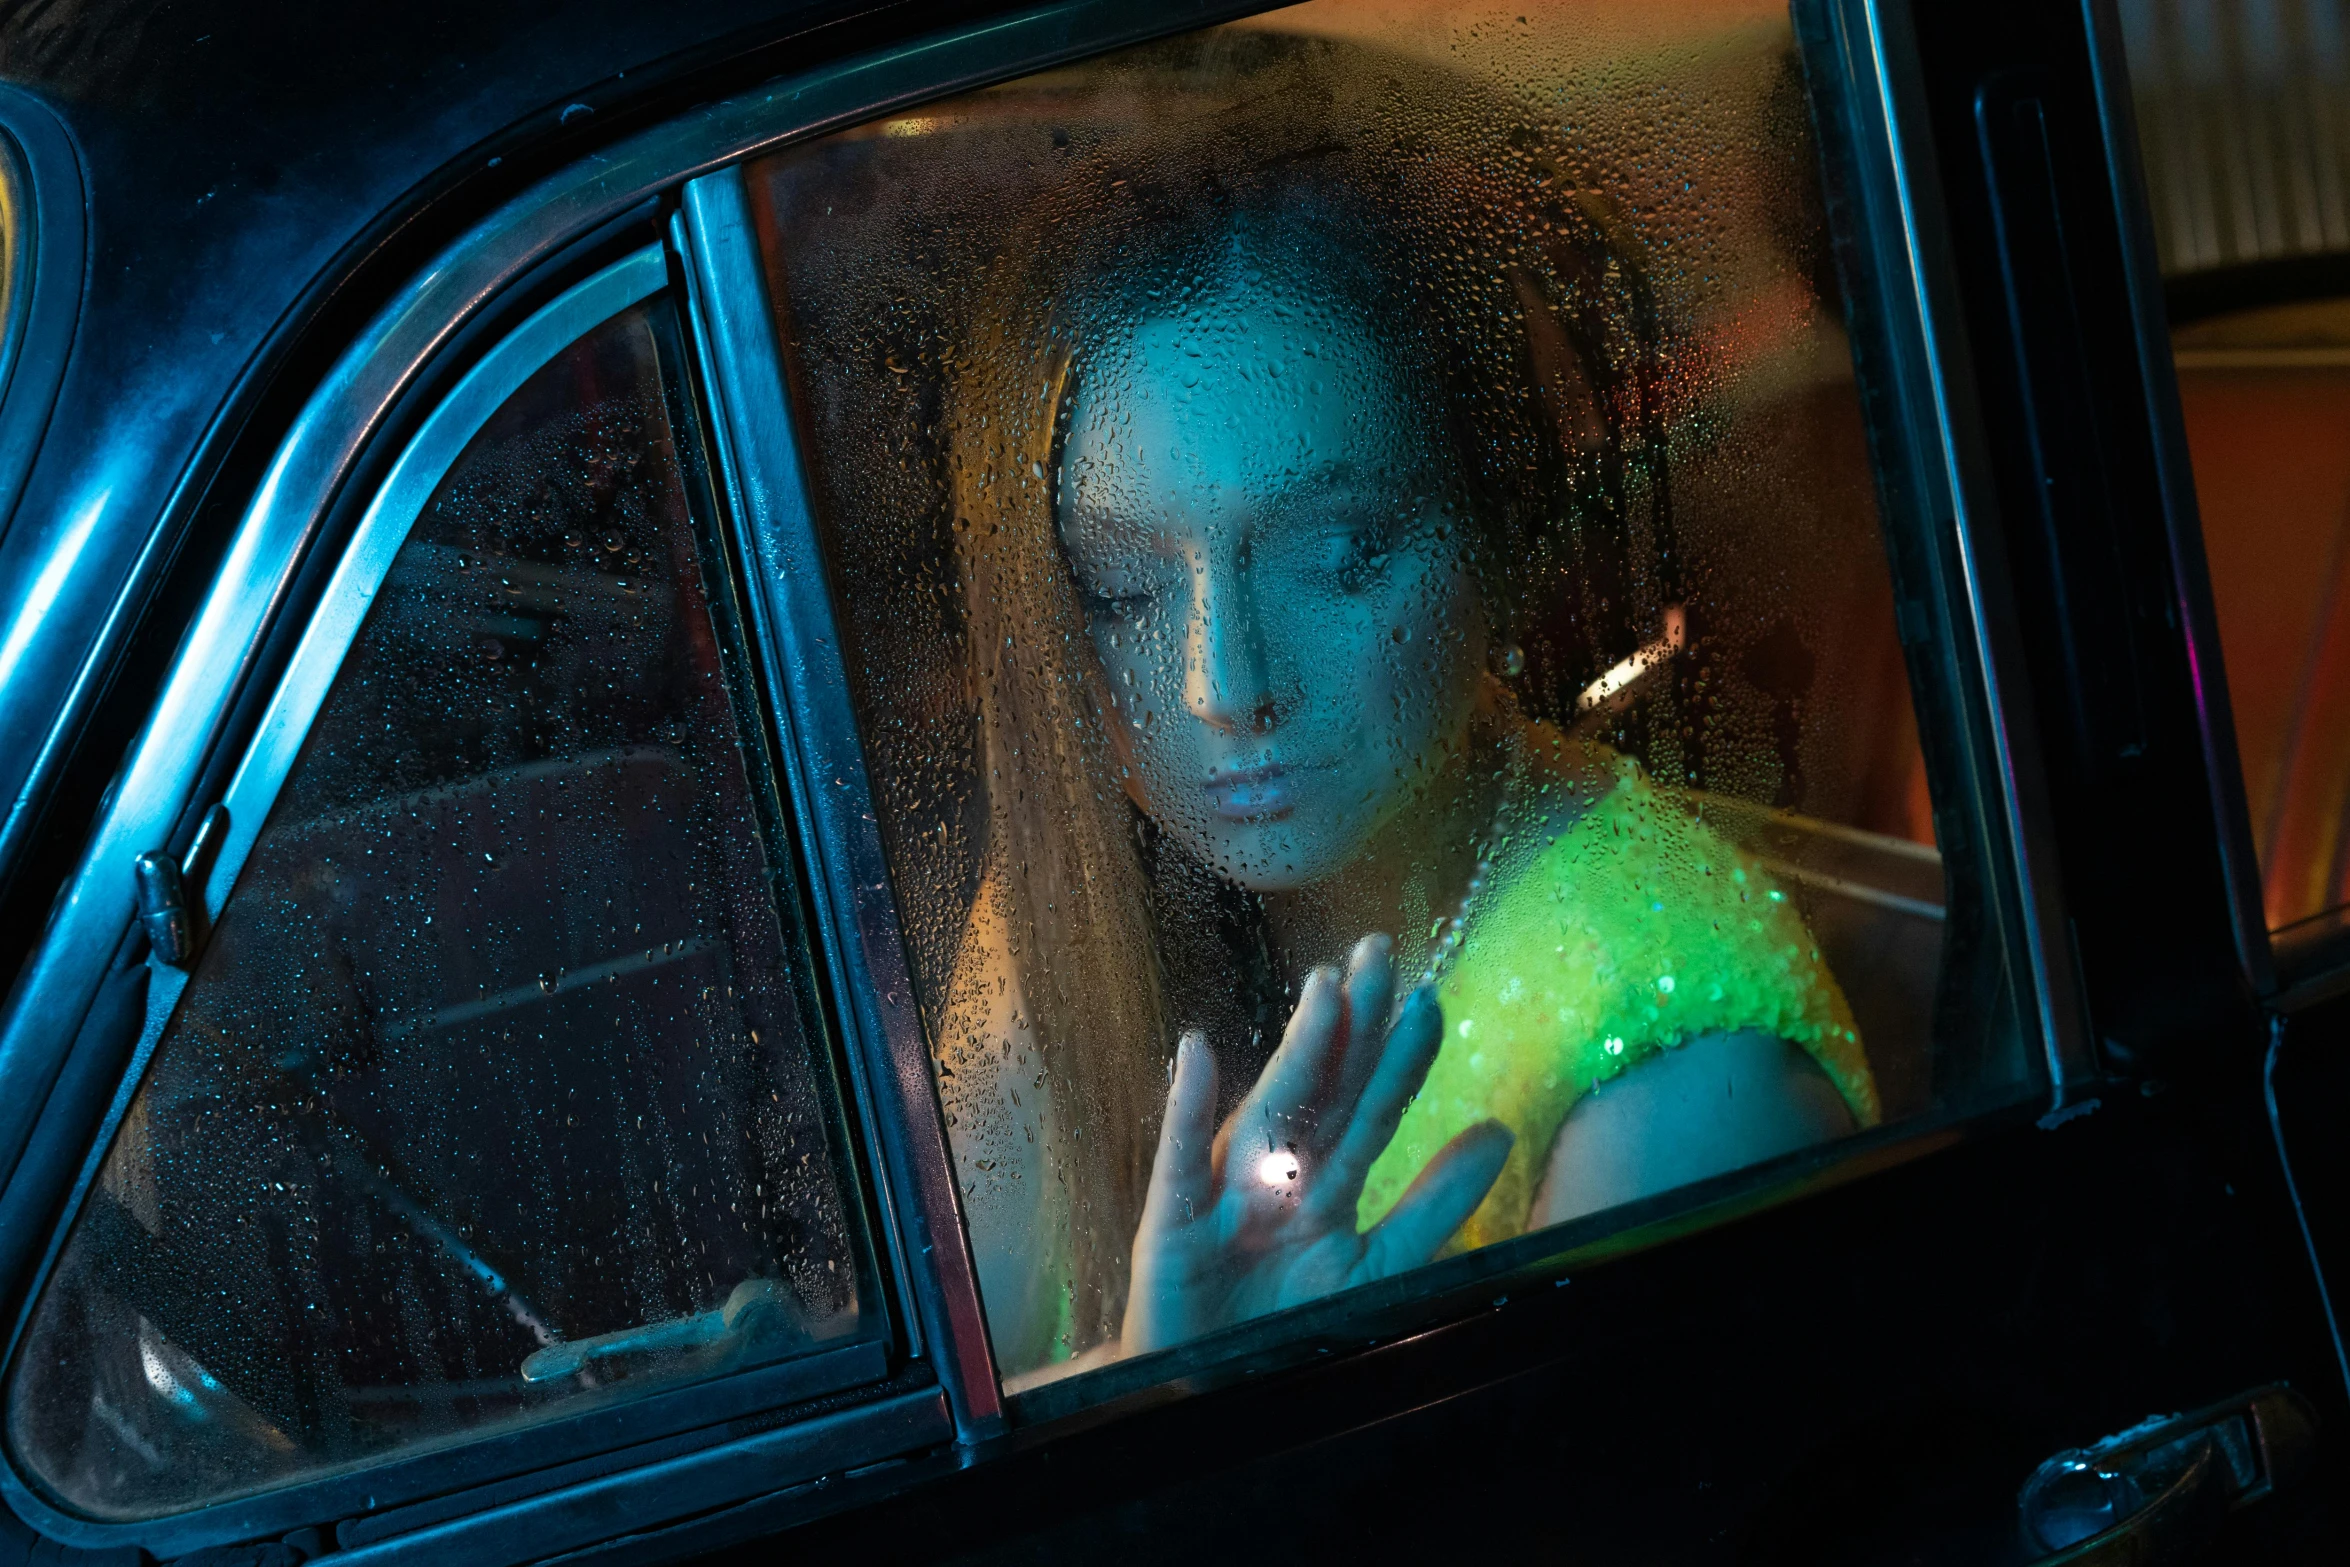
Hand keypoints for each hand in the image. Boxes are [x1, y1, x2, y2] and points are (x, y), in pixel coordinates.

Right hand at [1120, 933, 1512, 1356]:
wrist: (1201, 1396)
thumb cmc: (1280, 1328)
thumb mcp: (1376, 1268)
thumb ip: (1433, 1203)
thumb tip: (1499, 1131)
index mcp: (1325, 1183)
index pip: (1372, 1108)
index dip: (1401, 1057)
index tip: (1432, 998)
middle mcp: (1276, 1175)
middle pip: (1321, 1088)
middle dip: (1353, 1022)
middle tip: (1380, 951)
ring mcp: (1222, 1195)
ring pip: (1266, 1112)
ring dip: (1293, 1051)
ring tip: (1325, 991)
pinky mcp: (1171, 1229)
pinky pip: (1179, 1165)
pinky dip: (1185, 1110)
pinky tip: (1197, 1054)